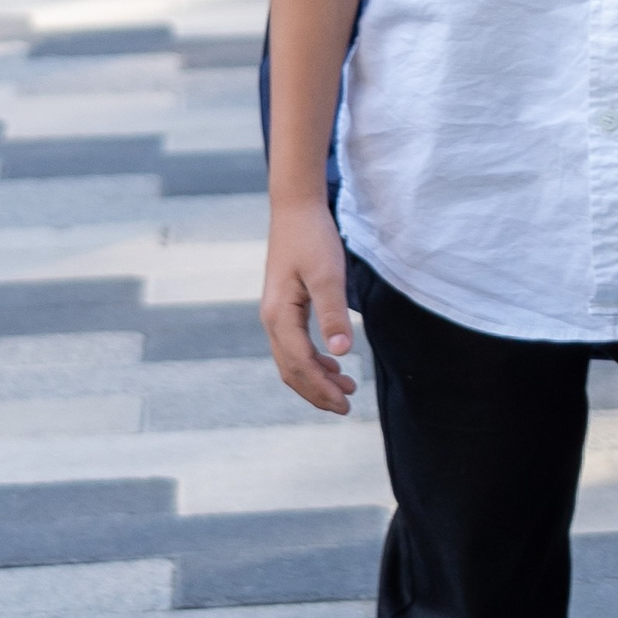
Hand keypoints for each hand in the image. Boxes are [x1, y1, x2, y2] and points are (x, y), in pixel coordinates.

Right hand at [262, 196, 358, 413]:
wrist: (295, 210)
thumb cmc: (312, 238)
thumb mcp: (328, 274)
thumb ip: (334, 312)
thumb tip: (341, 352)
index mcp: (279, 316)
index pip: (300, 364)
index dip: (322, 387)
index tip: (346, 403)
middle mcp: (271, 319)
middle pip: (291, 369)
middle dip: (317, 392)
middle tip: (346, 407)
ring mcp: (275, 314)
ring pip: (291, 360)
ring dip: (315, 379)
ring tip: (345, 389)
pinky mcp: (283, 307)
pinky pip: (294, 346)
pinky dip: (312, 361)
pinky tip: (332, 363)